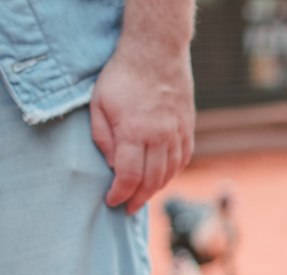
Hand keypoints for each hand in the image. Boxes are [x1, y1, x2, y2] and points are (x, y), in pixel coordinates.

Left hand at [89, 8, 194, 213]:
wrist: (156, 53)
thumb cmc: (122, 76)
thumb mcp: (98, 104)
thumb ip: (102, 137)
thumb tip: (110, 164)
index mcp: (134, 132)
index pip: (128, 176)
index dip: (119, 193)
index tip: (112, 201)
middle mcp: (159, 138)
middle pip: (151, 181)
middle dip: (137, 198)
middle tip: (127, 208)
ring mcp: (176, 134)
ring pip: (169, 173)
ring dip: (156, 189)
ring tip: (143, 196)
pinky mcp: (187, 129)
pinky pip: (182, 160)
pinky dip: (172, 173)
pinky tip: (162, 178)